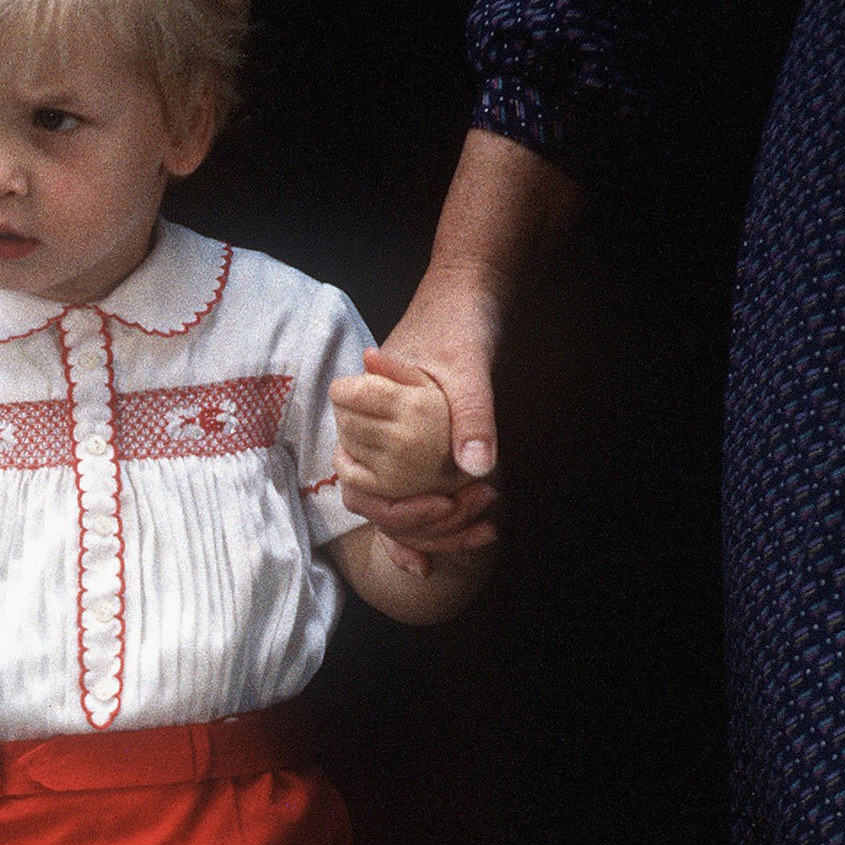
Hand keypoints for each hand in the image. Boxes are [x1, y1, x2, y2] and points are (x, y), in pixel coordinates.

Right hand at [331, 345, 502, 577]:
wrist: (466, 305)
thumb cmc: (458, 329)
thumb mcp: (469, 370)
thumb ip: (472, 415)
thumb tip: (477, 470)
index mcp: (361, 415)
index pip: (358, 483)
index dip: (392, 512)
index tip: (439, 505)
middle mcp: (367, 439)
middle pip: (377, 506)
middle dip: (425, 524)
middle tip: (475, 506)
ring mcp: (387, 450)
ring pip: (395, 512)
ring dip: (439, 530)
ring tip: (487, 525)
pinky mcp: (412, 457)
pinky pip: (413, 501)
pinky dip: (438, 527)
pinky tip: (474, 540)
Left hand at [331, 350, 466, 500]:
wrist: (475, 441)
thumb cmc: (452, 398)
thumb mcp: (430, 372)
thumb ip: (397, 366)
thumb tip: (368, 356)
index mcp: (418, 409)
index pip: (353, 394)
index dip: (346, 386)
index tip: (360, 385)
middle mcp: (409, 443)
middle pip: (346, 419)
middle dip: (348, 407)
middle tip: (370, 405)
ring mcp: (400, 472)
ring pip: (346, 444)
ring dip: (349, 431)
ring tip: (377, 424)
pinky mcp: (394, 492)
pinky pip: (348, 475)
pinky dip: (346, 458)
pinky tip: (363, 447)